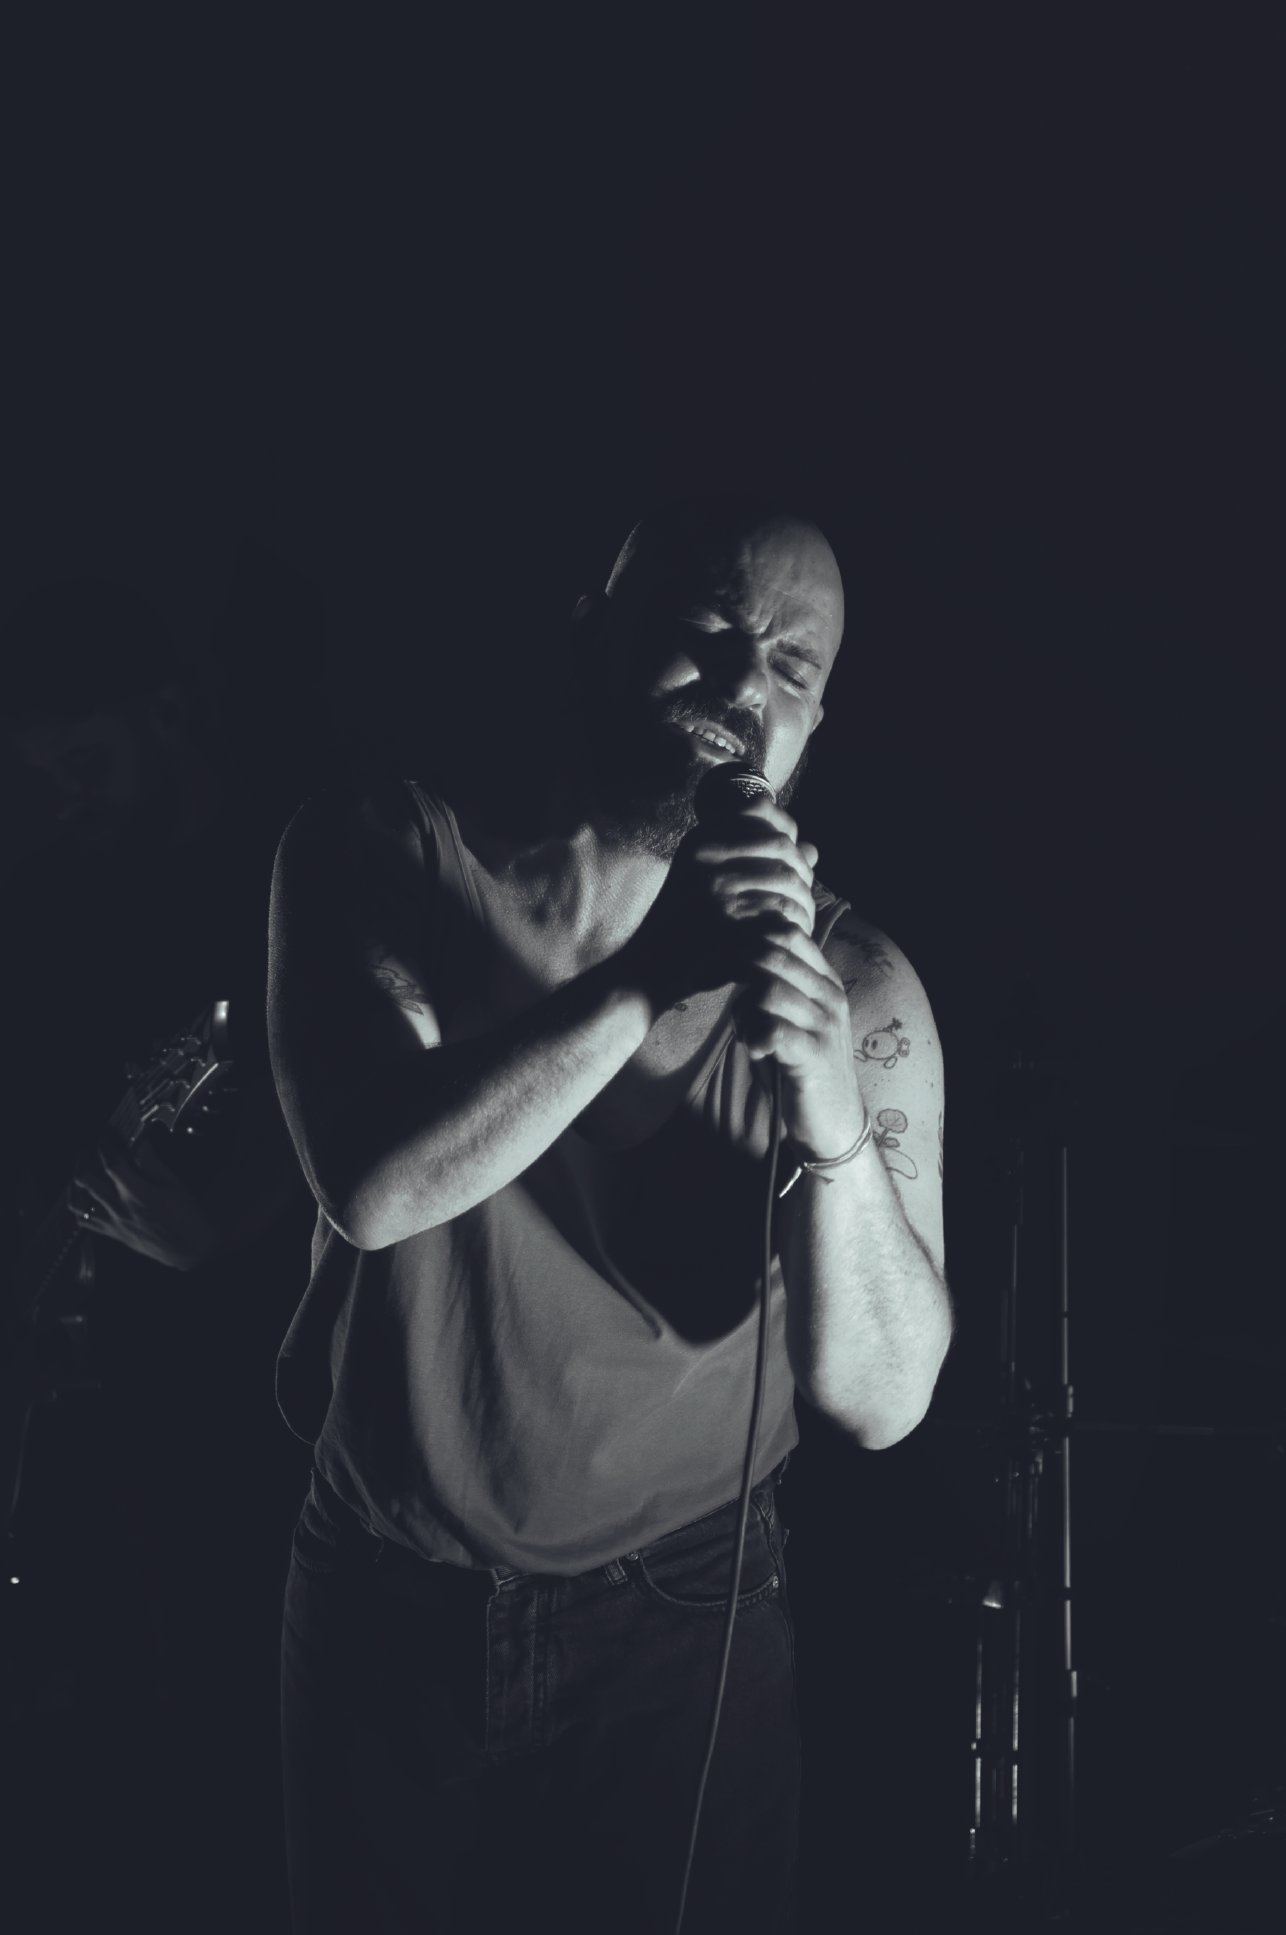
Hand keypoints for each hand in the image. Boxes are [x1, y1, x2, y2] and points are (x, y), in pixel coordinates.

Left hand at [71, 1130, 217, 1270]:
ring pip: (78, 1202)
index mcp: (135, 1192)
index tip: (106, 1134)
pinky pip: (85, 1221)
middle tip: (88, 1149)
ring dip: (75, 1183)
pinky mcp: (113, 1234)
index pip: (111, 1161)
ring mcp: (112, 1222)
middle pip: (85, 1178)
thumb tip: (141, 1142)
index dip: (105, 1143)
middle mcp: (118, 1207)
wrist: (189, 1249)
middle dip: (83, 1158)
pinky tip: (84, 1199)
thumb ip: (152, 1161)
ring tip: (81, 1172)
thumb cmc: (185, 1217)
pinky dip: (80, 1208)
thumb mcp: (173, 1183)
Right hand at [622, 799, 820, 1009]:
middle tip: (804, 900)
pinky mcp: (726, 923)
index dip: (789, 832)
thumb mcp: (713, 884)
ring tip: (802, 923)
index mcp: (700, 840)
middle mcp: (706, 856)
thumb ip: (760, 861)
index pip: (762, 813)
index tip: (796, 861)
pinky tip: (794, 940)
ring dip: (804, 904)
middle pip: (782, 847)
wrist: (647, 972)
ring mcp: (714, 888)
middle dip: (803, 874)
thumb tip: (814, 849)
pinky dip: (795, 927)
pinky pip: (781, 915)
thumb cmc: (685, 930)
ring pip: (788, 882)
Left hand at [735, 928, 867, 1160]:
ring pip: (768, 990)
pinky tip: (755, 1050)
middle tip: (718, 993)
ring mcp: (826, 1024)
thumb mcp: (791, 1019)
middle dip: (734, 969)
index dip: (747, 938)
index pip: (788, 933)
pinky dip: (752, 1037)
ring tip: (746, 1032)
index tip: (720, 961)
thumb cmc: (802, 1066)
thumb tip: (729, 965)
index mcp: (825, 980)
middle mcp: (830, 995)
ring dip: (743, 1010)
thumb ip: (769, 989)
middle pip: (773, 954)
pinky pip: (772, 1029)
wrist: (835, 1120)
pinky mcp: (816, 1055)